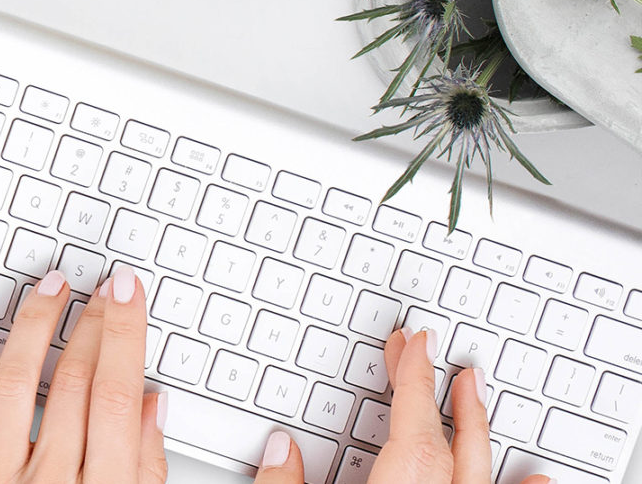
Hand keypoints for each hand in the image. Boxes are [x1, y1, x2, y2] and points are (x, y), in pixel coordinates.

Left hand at [0, 265, 166, 482]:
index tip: (129, 293)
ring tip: (52, 286)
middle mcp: (51, 482)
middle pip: (74, 380)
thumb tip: (151, 405)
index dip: (124, 333)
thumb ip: (147, 469)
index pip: (117, 394)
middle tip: (104, 288)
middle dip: (93, 322)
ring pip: (17, 380)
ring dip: (36, 323)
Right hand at [252, 327, 553, 483]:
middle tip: (430, 353)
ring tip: (478, 390)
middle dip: (438, 394)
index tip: (411, 343)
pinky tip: (535, 478)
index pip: (412, 432)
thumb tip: (278, 448)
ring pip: (478, 478)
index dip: (411, 382)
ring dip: (480, 431)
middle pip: (447, 448)